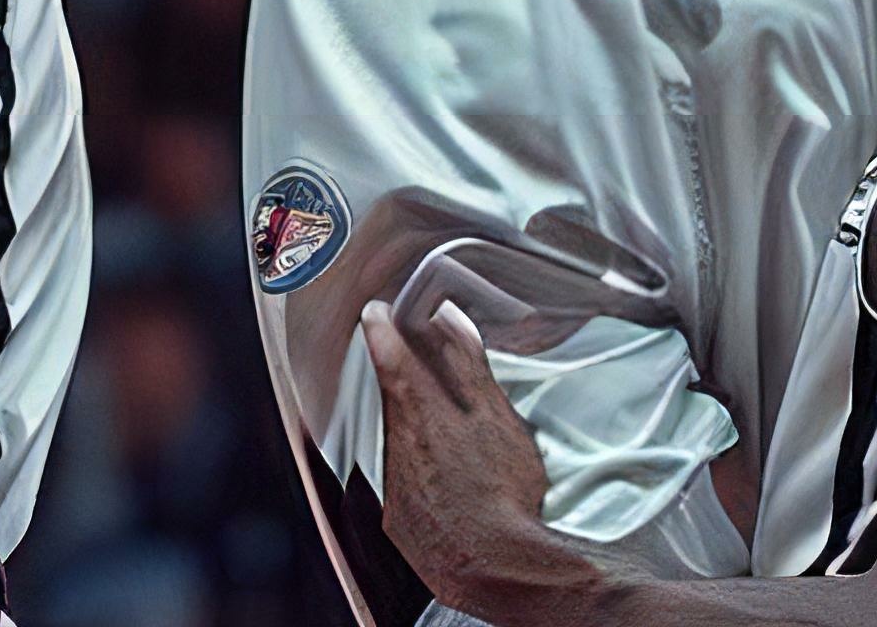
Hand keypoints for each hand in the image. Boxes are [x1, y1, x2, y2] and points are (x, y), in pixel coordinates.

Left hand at [359, 304, 589, 623]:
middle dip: (411, 384)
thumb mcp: (494, 413)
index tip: (376, 313)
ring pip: (403, 442)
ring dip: (423, 434)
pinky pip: (407, 486)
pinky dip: (427, 478)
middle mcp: (397, 443)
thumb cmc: (500, 488)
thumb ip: (468, 363)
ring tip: (458, 443)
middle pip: (397, 399)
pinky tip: (453, 487)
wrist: (490, 563)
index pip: (389, 354)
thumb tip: (450, 319)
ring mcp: (395, 483)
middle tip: (429, 371)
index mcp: (419, 406)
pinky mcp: (399, 518)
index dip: (381, 330)